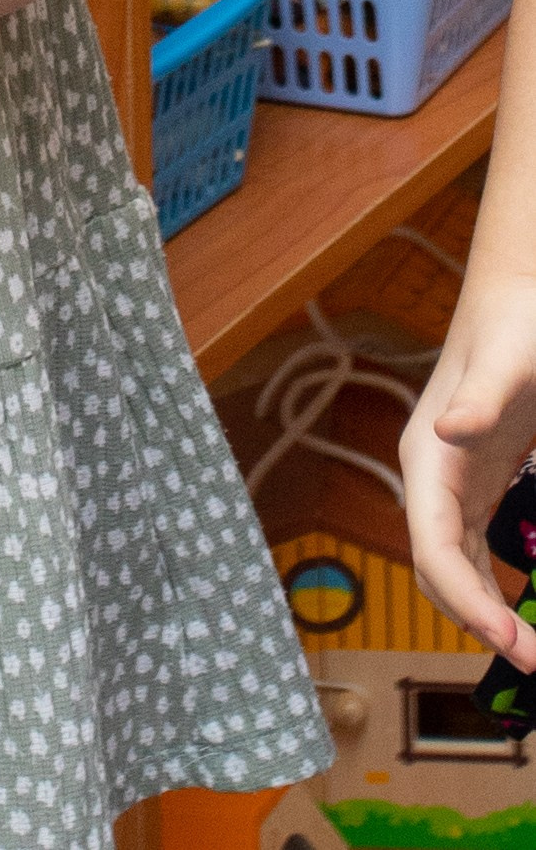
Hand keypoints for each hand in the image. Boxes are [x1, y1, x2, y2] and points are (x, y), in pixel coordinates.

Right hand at [404, 281, 535, 664]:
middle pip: (438, 572)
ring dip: (487, 617)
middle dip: (481, 624)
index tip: (509, 641)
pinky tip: (520, 618)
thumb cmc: (513, 324)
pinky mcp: (475, 489)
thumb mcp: (507, 358)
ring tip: (534, 653)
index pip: (432, 548)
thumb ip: (480, 397)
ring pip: (453, 572)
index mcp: (428, 457)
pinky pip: (471, 556)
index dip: (466, 601)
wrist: (515, 301)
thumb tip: (448, 430)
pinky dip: (491, 594)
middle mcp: (431, 480)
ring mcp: (451, 487)